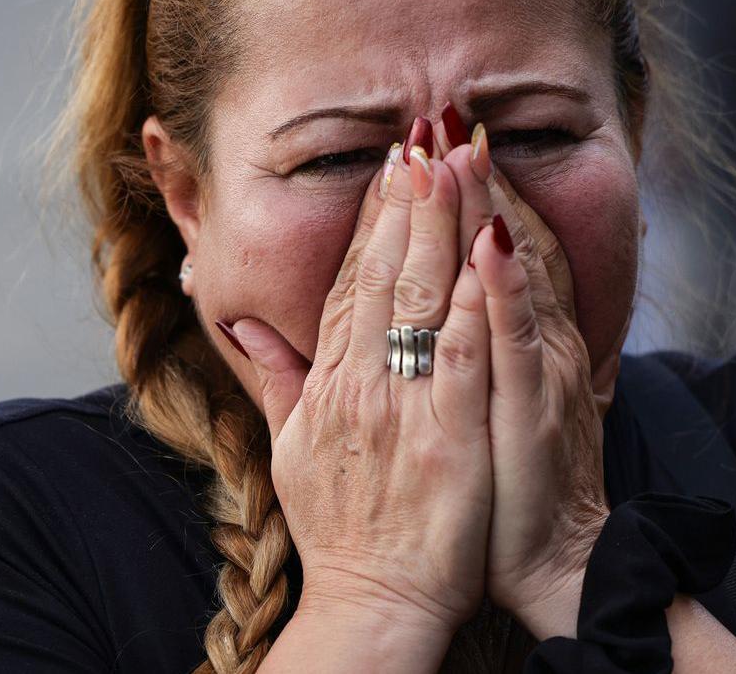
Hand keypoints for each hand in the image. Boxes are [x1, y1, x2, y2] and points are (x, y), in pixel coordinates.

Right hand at [221, 128, 492, 645]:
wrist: (371, 601)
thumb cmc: (341, 526)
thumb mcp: (289, 447)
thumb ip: (272, 378)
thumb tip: (242, 325)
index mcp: (329, 381)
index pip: (350, 280)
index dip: (372, 218)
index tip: (391, 165)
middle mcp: (362, 384)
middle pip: (385, 273)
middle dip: (409, 199)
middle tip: (426, 133)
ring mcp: (406, 409)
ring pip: (423, 298)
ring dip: (442, 225)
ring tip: (457, 162)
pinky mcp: (451, 439)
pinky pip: (465, 357)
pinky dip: (478, 301)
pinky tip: (493, 250)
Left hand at [447, 117, 610, 639]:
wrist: (553, 562)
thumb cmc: (503, 489)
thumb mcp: (475, 409)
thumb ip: (451, 352)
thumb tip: (423, 310)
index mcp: (512, 341)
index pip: (486, 250)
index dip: (462, 195)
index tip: (431, 142)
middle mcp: (532, 341)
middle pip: (503, 243)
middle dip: (472, 179)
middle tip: (445, 115)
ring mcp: (536, 369)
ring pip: (515, 274)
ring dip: (491, 208)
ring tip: (465, 148)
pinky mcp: (533, 407)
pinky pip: (517, 341)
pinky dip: (508, 289)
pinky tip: (491, 242)